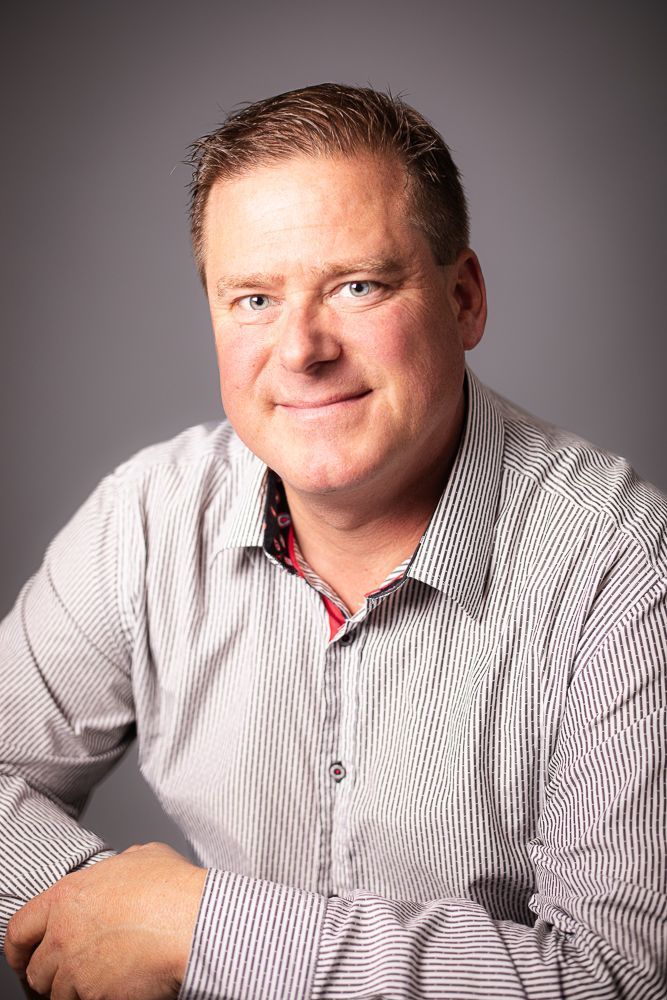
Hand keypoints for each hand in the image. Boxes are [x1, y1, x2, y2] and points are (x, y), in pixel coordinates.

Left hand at [4, 841, 207, 999]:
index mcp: (69, 896)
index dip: (20, 948)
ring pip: (60, 995)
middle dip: (52, 975)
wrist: (196, 925)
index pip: (19, 929)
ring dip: (77, 991)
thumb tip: (122, 870)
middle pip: (37, 971)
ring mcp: (78, 971)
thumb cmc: (176, 889)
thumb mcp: (143, 857)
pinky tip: (121, 987)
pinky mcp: (96, 999)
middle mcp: (64, 935)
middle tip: (72, 975)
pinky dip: (100, 999)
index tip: (27, 958)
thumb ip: (119, 867)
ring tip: (104, 980)